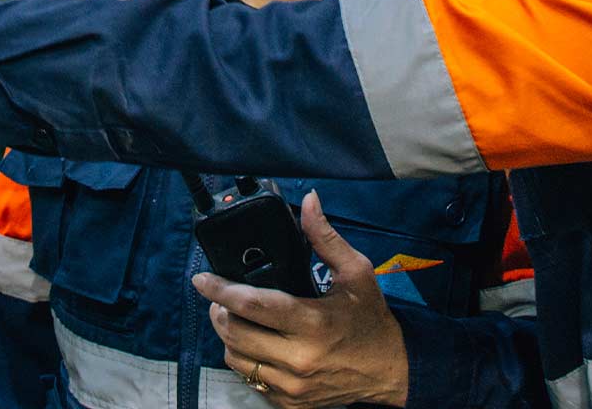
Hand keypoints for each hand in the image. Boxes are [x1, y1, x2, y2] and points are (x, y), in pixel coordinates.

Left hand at [194, 191, 409, 408]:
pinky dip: (245, 359)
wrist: (390, 370)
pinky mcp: (290, 403)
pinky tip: (255, 343)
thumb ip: (325, 237)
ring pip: (236, 359)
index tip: (201, 278)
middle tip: (221, 296)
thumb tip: (309, 201)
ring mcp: (293, 386)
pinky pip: (250, 380)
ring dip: (228, 336)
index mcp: (313, 324)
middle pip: (235, 333)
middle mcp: (299, 359)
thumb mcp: (356, 272)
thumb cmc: (372, 320)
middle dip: (219, 310)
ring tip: (236, 318)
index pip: (252, 306)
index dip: (220, 289)